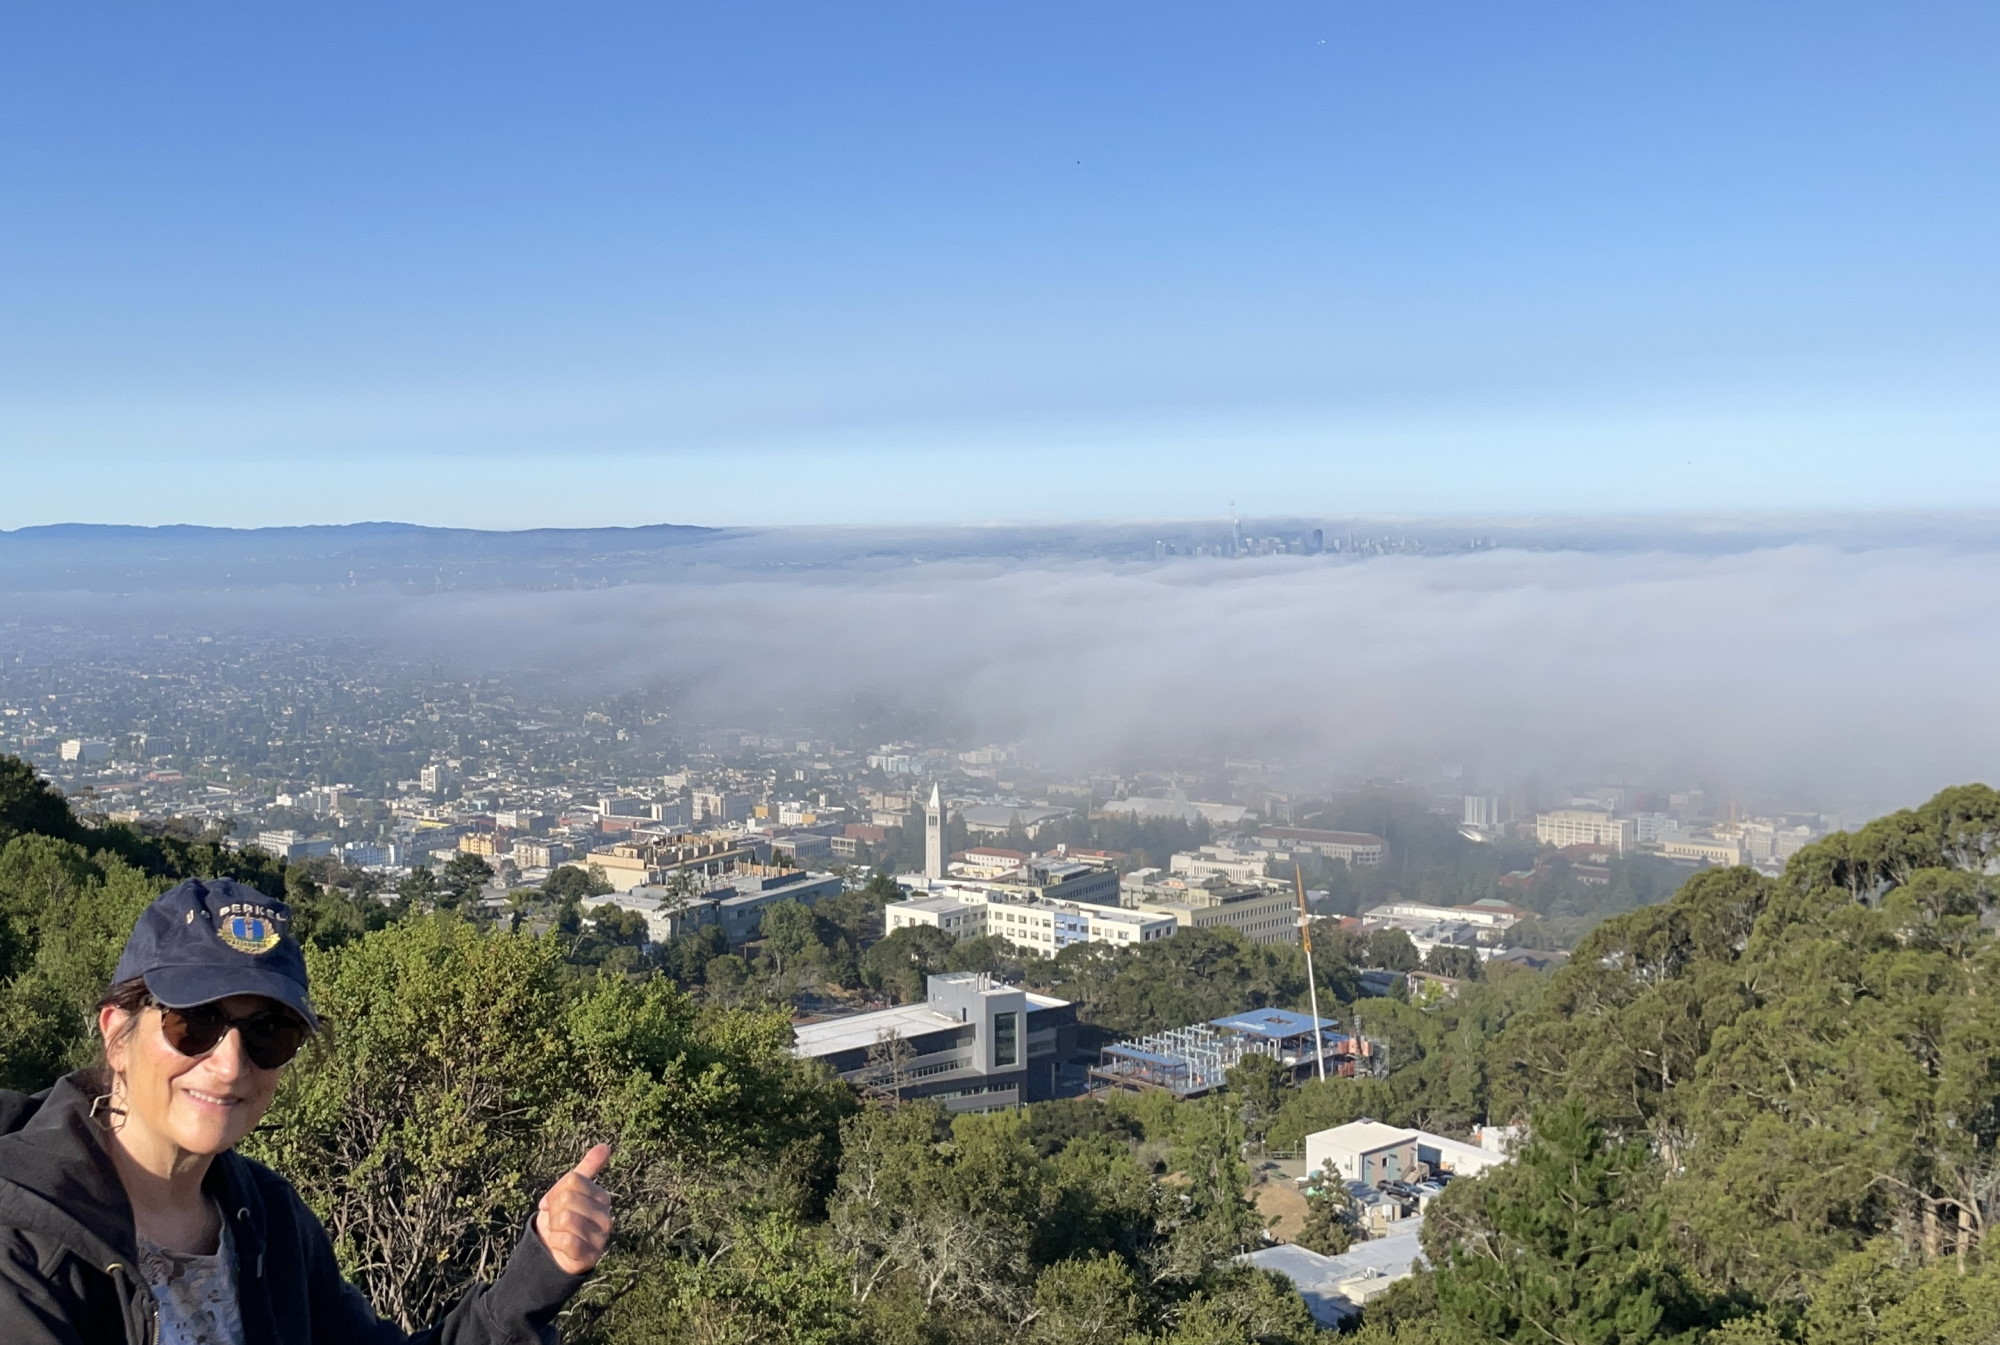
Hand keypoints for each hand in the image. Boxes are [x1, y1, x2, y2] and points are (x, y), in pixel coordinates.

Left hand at [535, 1143, 614, 1274]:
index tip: (551, 1203)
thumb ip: (587, 1168)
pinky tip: (561, 1246)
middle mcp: (606, 1216)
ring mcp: (601, 1238)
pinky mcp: (591, 1257)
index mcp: (602, 1197)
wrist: (557, 1254)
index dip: (555, 1191)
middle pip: (567, 1198)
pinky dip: (556, 1242)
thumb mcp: (571, 1191)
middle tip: (556, 1222)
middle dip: (553, 1211)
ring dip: (553, 1227)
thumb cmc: (564, 1218)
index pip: (572, 1180)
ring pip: (565, 1219)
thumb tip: (606, 1145)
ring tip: (559, 1233)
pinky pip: (566, 1240)